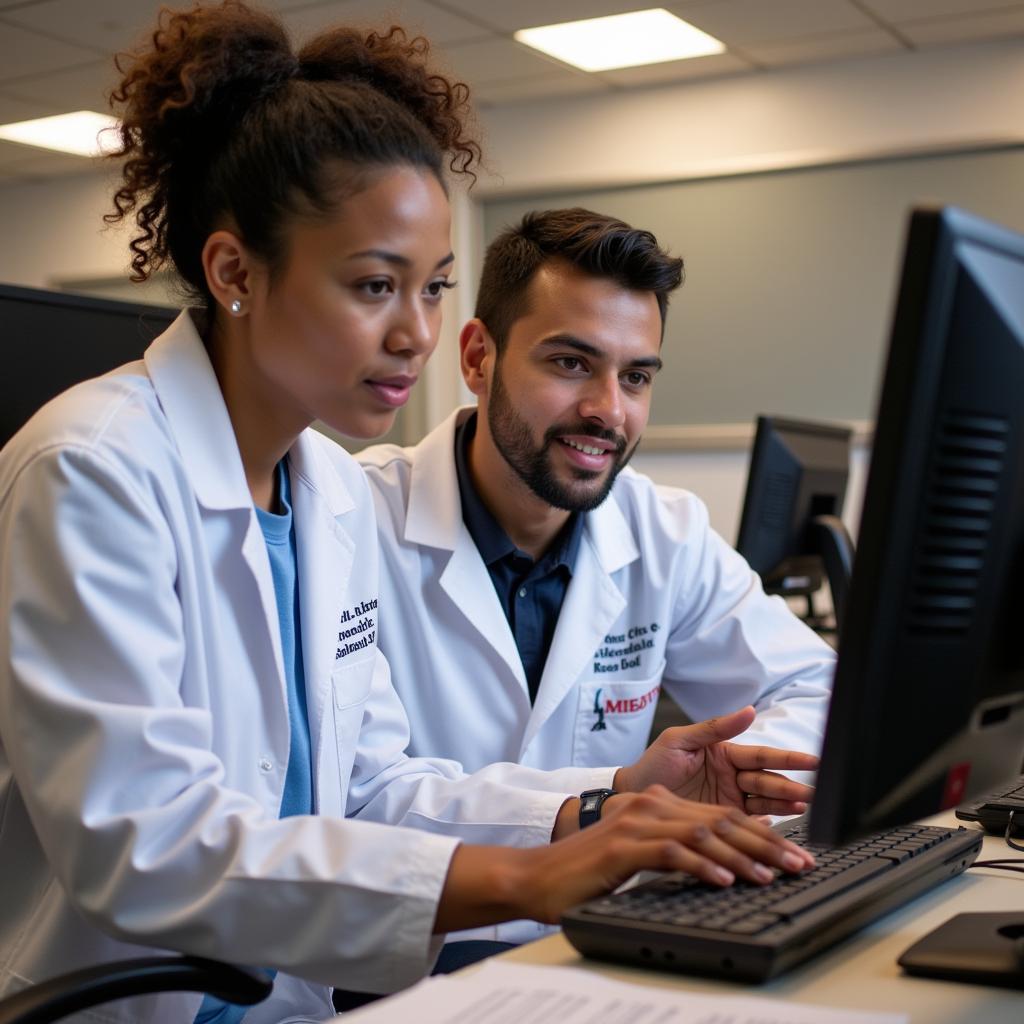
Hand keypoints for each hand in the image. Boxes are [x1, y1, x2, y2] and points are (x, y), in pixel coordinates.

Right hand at [435, 785, 814, 930]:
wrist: (539, 877)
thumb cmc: (589, 872)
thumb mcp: (641, 854)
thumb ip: (677, 850)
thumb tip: (722, 866)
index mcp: (658, 804)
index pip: (721, 816)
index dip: (762, 834)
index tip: (794, 855)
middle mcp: (651, 805)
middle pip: (721, 820)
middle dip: (766, 843)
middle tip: (799, 864)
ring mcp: (637, 823)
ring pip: (703, 833)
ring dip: (743, 856)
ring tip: (773, 874)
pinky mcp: (623, 845)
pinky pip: (673, 851)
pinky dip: (703, 865)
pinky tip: (726, 879)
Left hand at [612, 706, 818, 816]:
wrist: (631, 797)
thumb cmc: (653, 765)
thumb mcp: (679, 741)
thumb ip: (715, 728)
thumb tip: (748, 710)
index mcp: (725, 753)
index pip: (762, 756)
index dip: (788, 758)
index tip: (813, 760)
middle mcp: (733, 776)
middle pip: (768, 781)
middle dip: (791, 786)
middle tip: (812, 793)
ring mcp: (730, 799)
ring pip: (765, 802)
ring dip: (786, 805)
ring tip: (804, 807)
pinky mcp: (724, 819)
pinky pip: (750, 822)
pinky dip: (766, 825)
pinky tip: (779, 827)